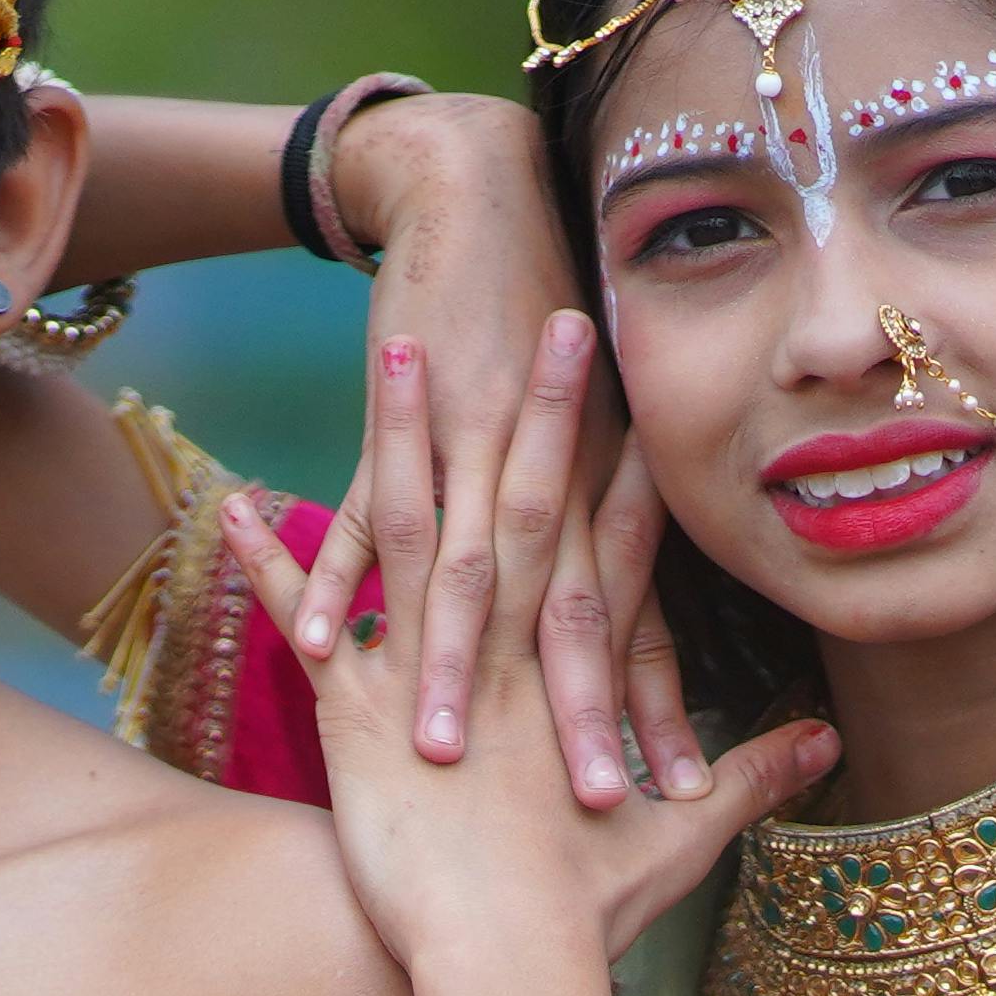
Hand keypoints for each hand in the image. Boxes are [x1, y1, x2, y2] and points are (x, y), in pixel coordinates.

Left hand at [234, 313, 837, 978]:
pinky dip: (272, 564)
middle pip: (530, 501)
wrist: (510, 971)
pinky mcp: (358, 715)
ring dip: (404, 433)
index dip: (636, 465)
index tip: (647, 387)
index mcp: (582, 681)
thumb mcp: (678, 847)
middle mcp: (512, 657)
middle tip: (554, 310)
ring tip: (394, 344)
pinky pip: (309, 622)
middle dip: (546, 404)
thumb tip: (824, 749)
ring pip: (416, 528)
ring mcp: (434, 675)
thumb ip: (745, 781)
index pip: (621, 549)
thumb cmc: (589, 919)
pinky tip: (231, 506)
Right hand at [284, 99, 693, 812]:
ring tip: (443, 755)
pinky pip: (359, 517)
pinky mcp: (395, 436)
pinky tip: (313, 638)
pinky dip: (327, 573)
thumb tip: (660, 585)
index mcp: (595, 487)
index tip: (681, 791)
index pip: (632, 618)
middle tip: (599, 804)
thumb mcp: (608, 403)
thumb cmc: (550, 305)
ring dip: (446, 667)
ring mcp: (465, 459)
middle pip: (564, 618)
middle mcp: (540, 481)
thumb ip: (627, 505)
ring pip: (459, 581)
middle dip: (577, 714)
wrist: (482, 191)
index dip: (654, 699)